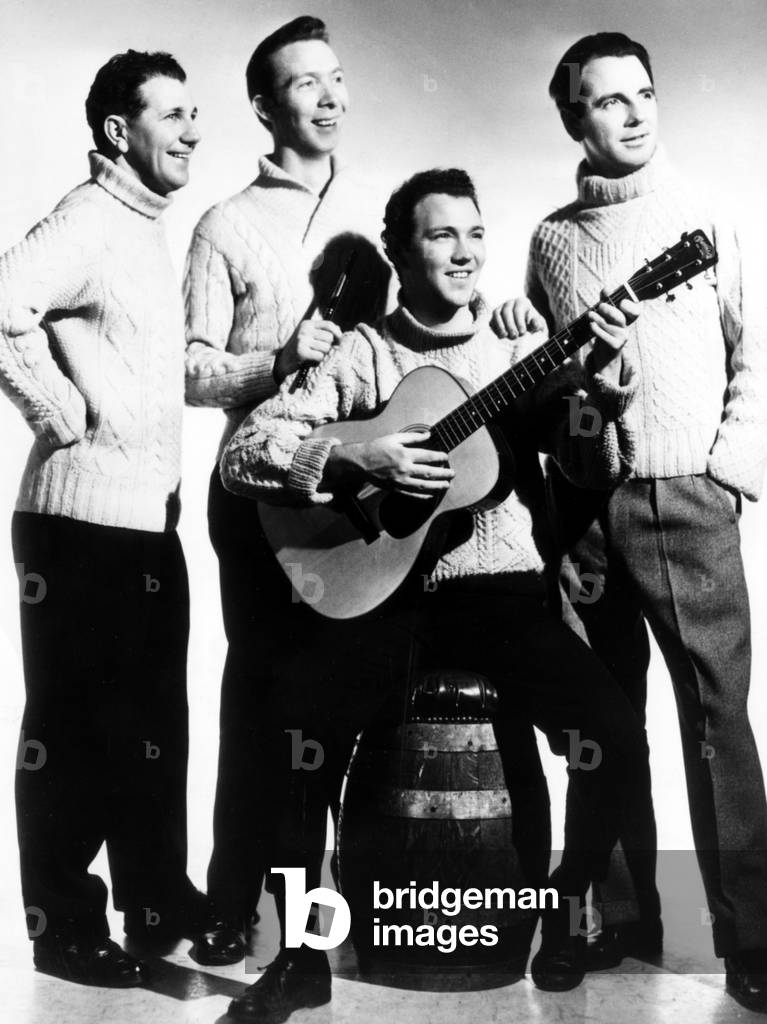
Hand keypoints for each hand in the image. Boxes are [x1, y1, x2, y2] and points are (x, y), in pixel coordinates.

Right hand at [274, 319, 342, 384]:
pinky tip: (312, 360)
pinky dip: (318, 360)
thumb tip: (339, 330)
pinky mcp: (302, 352)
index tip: (340, 340)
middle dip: (329, 346)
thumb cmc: (299, 349)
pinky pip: (320, 356)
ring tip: (315, 355)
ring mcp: (302, 340)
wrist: (283, 361)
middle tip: (321, 350)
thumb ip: (321, 332)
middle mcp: (304, 330)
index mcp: (307, 324)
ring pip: (326, 347)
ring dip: (323, 354)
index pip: (329, 325)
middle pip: (329, 337)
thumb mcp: (308, 336)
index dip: (338, 333)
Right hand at [325, 430, 453, 498]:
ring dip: (437, 486)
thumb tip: (429, 434)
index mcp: (405, 454)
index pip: (428, 456)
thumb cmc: (377, 447)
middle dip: (443, 473)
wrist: (361, 462)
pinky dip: (422, 496)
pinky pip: (412, 494)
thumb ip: (413, 437)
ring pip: (423, 485)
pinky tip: (431, 496)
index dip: (439, 457)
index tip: (446, 457)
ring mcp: (400, 480)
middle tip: (453, 474)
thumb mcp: (395, 437)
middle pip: (429, 473)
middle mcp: (404, 468)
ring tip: (446, 485)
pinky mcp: (395, 488)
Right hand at [491, 297, 547, 340]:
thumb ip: (538, 324)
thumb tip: (535, 323)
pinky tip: (500, 335)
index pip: (518, 310)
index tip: (523, 332)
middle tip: (514, 336)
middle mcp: (510, 303)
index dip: (520, 321)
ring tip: (505, 336)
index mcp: (522, 302)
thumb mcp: (539, 325)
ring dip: (501, 325)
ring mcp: (500, 308)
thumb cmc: (533, 326)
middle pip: (507, 311)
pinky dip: (495, 327)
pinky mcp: (494, 317)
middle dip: (510, 324)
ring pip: (497, 314)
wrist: (525, 330)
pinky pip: (491, 319)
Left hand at [588, 294, 640, 379]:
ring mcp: (622, 338)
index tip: (621, 302)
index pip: (636, 310)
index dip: (630, 306)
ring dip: (598, 319)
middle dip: (609, 310)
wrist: (604, 356)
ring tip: (590, 315)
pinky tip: (591, 325)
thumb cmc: (604, 331)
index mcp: (627, 318)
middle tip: (600, 306)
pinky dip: (596, 329)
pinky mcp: (616, 346)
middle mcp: (627, 328)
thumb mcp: (605, 316)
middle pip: (620, 317)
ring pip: (610, 326)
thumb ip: (606, 301)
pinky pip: (605, 336)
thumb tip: (606, 289)